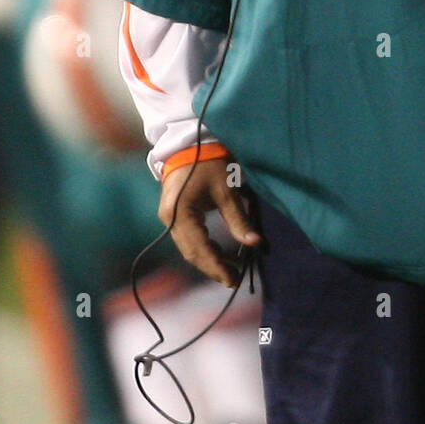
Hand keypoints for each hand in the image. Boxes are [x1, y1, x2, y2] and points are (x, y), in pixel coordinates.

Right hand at [158, 156, 260, 287]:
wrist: (190, 143)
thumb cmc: (210, 163)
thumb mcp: (226, 191)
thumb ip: (238, 219)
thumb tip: (255, 243)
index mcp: (180, 214)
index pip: (199, 248)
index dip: (216, 266)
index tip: (233, 280)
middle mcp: (169, 220)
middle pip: (191, 252)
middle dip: (212, 267)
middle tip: (235, 280)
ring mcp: (169, 218)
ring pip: (189, 248)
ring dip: (209, 259)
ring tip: (231, 270)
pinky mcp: (174, 215)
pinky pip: (189, 238)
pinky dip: (204, 248)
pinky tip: (221, 253)